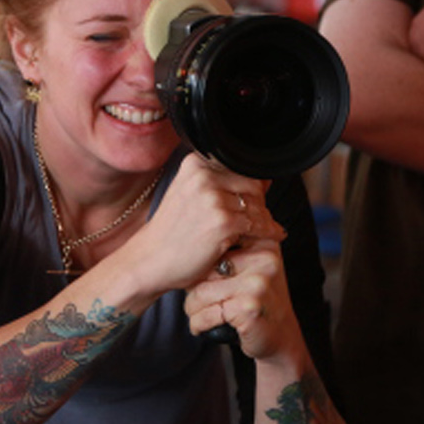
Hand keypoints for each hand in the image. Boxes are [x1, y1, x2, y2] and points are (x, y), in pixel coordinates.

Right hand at [129, 156, 282, 293]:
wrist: (150, 259)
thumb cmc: (170, 232)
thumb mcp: (190, 195)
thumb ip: (221, 184)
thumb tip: (265, 179)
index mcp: (195, 163)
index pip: (240, 167)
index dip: (252, 186)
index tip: (258, 199)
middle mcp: (203, 175)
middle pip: (252, 184)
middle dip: (260, 202)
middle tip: (262, 218)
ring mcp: (213, 198)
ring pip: (257, 205)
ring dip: (265, 219)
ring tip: (268, 228)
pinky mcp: (223, 222)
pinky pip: (258, 224)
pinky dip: (269, 231)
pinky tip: (273, 236)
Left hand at [183, 237, 302, 358]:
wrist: (282, 335)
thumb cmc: (258, 300)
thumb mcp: (251, 267)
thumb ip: (230, 251)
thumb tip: (188, 243)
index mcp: (263, 243)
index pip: (214, 245)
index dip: (200, 265)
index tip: (200, 279)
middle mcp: (263, 259)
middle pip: (204, 268)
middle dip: (192, 289)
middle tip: (196, 301)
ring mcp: (257, 283)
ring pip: (200, 292)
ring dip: (192, 309)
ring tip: (197, 314)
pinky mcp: (248, 308)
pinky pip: (206, 314)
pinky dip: (198, 324)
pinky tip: (202, 326)